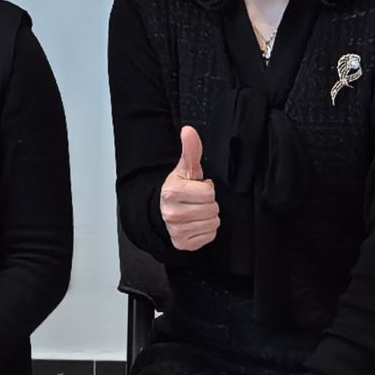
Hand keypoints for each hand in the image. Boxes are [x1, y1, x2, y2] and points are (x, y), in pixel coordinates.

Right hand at [160, 124, 219, 251]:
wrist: (161, 211)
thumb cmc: (177, 189)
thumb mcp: (185, 170)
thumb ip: (190, 150)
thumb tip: (189, 131)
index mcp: (171, 192)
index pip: (209, 192)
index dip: (206, 189)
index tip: (195, 189)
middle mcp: (172, 213)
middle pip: (213, 209)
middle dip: (208, 204)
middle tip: (195, 201)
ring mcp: (177, 230)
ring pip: (212, 223)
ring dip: (208, 217)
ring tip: (195, 211)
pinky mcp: (183, 243)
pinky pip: (209, 236)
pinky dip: (205, 231)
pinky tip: (195, 223)